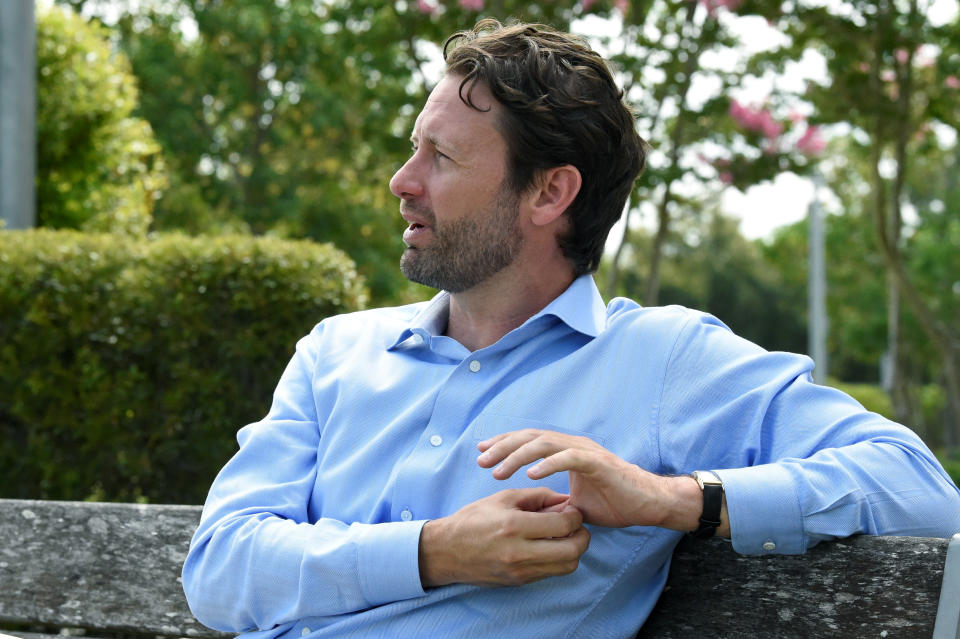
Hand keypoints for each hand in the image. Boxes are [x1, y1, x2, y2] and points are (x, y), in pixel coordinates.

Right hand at [418, 487, 589, 587]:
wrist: (446, 551)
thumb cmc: (473, 520)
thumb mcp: (503, 498)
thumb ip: (538, 497)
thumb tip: (565, 500)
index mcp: (514, 526)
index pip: (563, 524)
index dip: (575, 515)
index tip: (572, 509)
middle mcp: (519, 552)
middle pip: (572, 551)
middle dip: (582, 536)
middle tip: (577, 525)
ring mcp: (520, 571)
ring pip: (567, 566)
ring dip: (573, 551)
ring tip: (563, 536)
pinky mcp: (520, 581)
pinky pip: (552, 573)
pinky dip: (558, 560)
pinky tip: (549, 546)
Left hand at [477, 429, 700, 530]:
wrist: (649, 504)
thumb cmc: (615, 501)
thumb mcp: (575, 503)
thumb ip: (554, 502)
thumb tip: (534, 513)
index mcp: (565, 451)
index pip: (528, 442)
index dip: (504, 445)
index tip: (481, 454)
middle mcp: (572, 445)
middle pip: (530, 438)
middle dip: (502, 447)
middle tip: (480, 460)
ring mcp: (585, 451)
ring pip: (544, 444)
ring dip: (518, 456)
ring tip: (498, 470)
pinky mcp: (597, 462)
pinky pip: (568, 458)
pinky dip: (548, 464)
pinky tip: (530, 474)